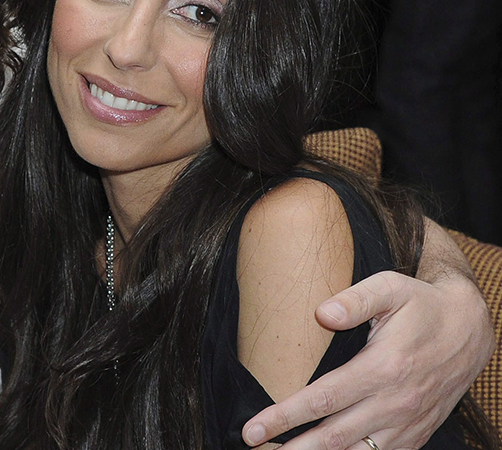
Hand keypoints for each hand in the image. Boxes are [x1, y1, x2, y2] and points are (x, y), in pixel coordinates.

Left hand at [242, 270, 493, 449]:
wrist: (470, 331)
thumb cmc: (422, 305)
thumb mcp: (390, 288)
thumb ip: (355, 299)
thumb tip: (321, 313)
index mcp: (382, 369)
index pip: (322, 400)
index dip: (284, 417)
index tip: (252, 429)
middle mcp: (394, 403)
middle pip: (333, 437)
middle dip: (292, 448)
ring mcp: (406, 424)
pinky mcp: (415, 435)